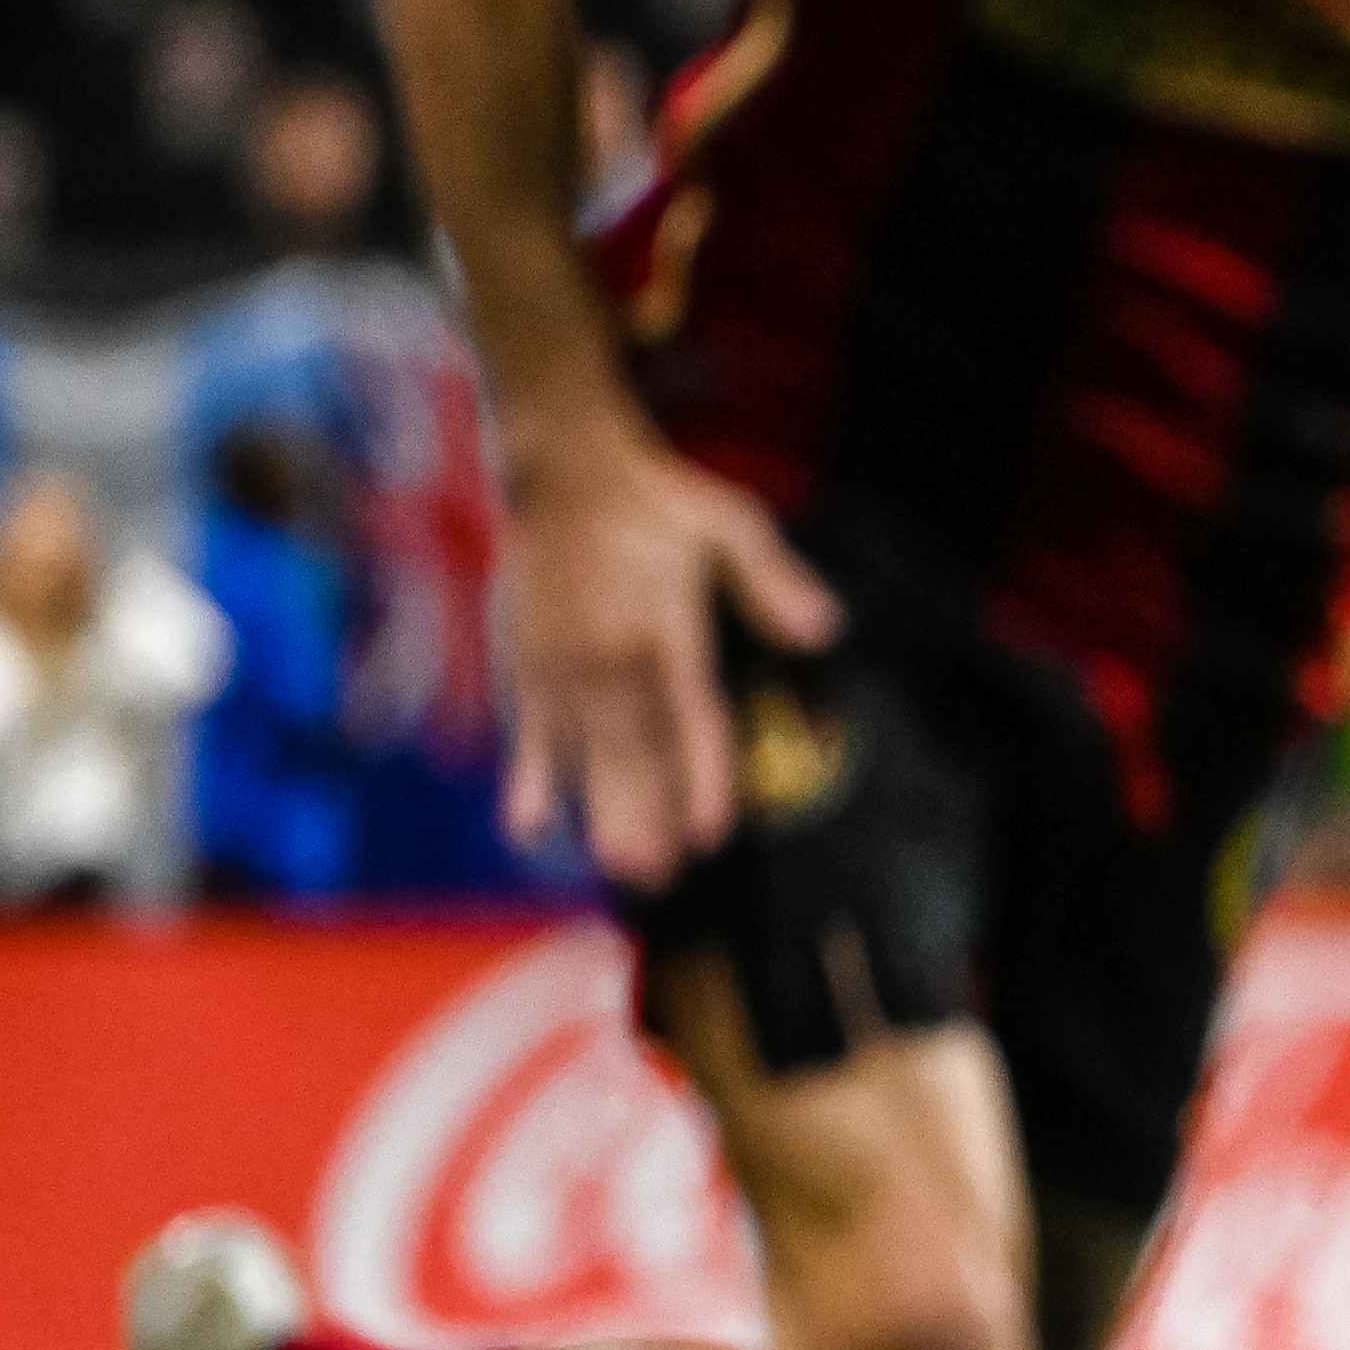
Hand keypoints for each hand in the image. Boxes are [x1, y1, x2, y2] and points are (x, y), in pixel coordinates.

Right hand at [496, 418, 840, 888]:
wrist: (565, 472)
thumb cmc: (657, 504)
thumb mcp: (730, 524)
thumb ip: (772, 581)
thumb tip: (824, 630)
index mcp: (663, 630)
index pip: (691, 720)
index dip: (701, 779)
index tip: (711, 832)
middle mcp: (609, 657)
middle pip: (636, 752)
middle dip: (648, 816)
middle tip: (660, 877)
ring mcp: (561, 665)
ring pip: (585, 755)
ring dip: (600, 813)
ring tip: (615, 867)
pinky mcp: (525, 666)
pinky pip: (528, 734)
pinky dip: (529, 782)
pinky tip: (528, 828)